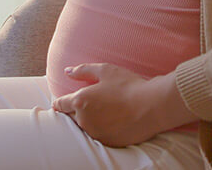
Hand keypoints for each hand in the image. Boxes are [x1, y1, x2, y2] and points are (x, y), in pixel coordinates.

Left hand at [51, 63, 196, 146]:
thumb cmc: (129, 86)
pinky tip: (113, 120)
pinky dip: (101, 129)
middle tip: (91, 104)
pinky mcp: (106, 142)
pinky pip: (98, 135)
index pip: (60, 105)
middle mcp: (83, 120)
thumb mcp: (106, 71)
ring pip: (84, 127)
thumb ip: (83, 70)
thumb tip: (67, 71)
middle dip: (76, 111)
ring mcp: (94, 133)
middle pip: (70, 117)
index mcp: (80, 101)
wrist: (152, 106)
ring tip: (105, 112)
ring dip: (89, 120)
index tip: (64, 101)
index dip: (61, 102)